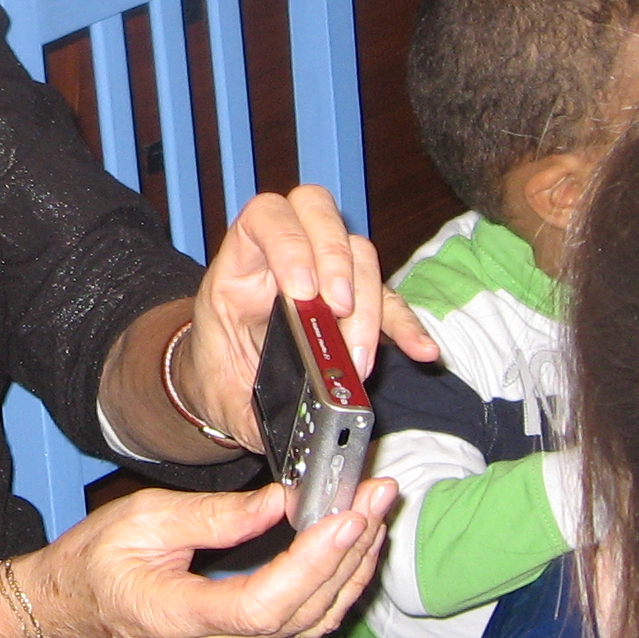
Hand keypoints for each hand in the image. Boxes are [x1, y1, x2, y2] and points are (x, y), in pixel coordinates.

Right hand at [22, 477, 398, 637]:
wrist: (71, 609)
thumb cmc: (95, 560)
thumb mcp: (143, 520)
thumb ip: (216, 516)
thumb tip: (283, 502)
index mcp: (176, 618)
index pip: (262, 604)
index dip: (312, 565)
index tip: (345, 517)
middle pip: (299, 615)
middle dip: (348, 553)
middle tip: (377, 497)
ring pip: (310, 626)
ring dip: (351, 570)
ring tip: (376, 515)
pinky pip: (303, 628)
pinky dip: (335, 588)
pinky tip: (352, 550)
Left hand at [182, 186, 436, 449]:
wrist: (225, 387)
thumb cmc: (217, 378)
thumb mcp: (219, 392)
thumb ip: (249, 408)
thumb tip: (288, 425)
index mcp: (238, 267)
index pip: (264, 217)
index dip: (289, 242)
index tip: (303, 291)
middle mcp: (283, 257)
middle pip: (317, 212)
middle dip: (335, 257)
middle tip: (338, 309)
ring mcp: (323, 274)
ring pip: (359, 253)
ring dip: (367, 302)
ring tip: (357, 358)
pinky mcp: (355, 303)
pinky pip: (388, 302)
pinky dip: (405, 325)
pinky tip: (420, 350)